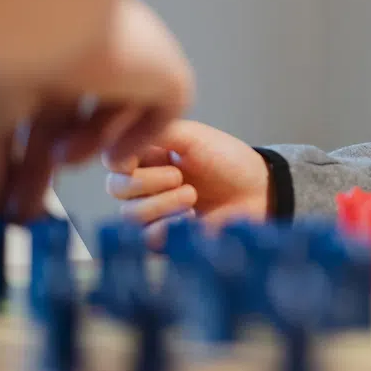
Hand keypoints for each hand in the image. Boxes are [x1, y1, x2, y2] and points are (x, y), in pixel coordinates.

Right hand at [0, 0, 193, 219]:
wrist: (34, 18)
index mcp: (27, 58)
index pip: (28, 119)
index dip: (19, 165)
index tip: (10, 210)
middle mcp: (73, 53)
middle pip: (66, 123)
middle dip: (48, 170)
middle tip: (36, 217)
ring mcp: (118, 57)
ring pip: (113, 116)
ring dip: (86, 147)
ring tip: (63, 153)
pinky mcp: (160, 66)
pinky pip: (165, 109)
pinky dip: (139, 136)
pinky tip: (112, 146)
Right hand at [105, 119, 269, 245]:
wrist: (258, 191)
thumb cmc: (228, 160)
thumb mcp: (193, 136)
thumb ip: (157, 131)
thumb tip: (121, 138)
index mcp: (146, 155)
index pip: (112, 158)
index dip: (123, 159)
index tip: (153, 156)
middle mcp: (144, 184)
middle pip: (116, 187)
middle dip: (148, 182)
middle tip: (181, 177)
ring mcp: (153, 213)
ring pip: (130, 215)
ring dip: (163, 203)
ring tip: (193, 196)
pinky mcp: (164, 239)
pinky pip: (147, 238)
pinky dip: (169, 226)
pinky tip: (192, 217)